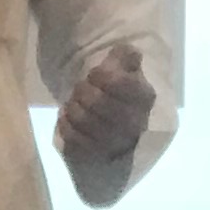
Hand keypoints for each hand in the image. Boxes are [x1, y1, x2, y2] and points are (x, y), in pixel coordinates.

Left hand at [54, 43, 154, 167]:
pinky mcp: (97, 156)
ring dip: (72, 107)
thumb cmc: (116, 91)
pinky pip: (72, 138)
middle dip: (82, 90)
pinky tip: (68, 118)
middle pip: (96, 101)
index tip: (95, 75)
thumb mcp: (123, 69)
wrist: (113, 125)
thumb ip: (124, 56)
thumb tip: (128, 53)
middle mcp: (135, 122)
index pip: (117, 82)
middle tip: (80, 88)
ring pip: (83, 119)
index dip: (99, 74)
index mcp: (144, 97)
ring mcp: (116, 143)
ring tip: (74, 103)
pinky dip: (65, 124)